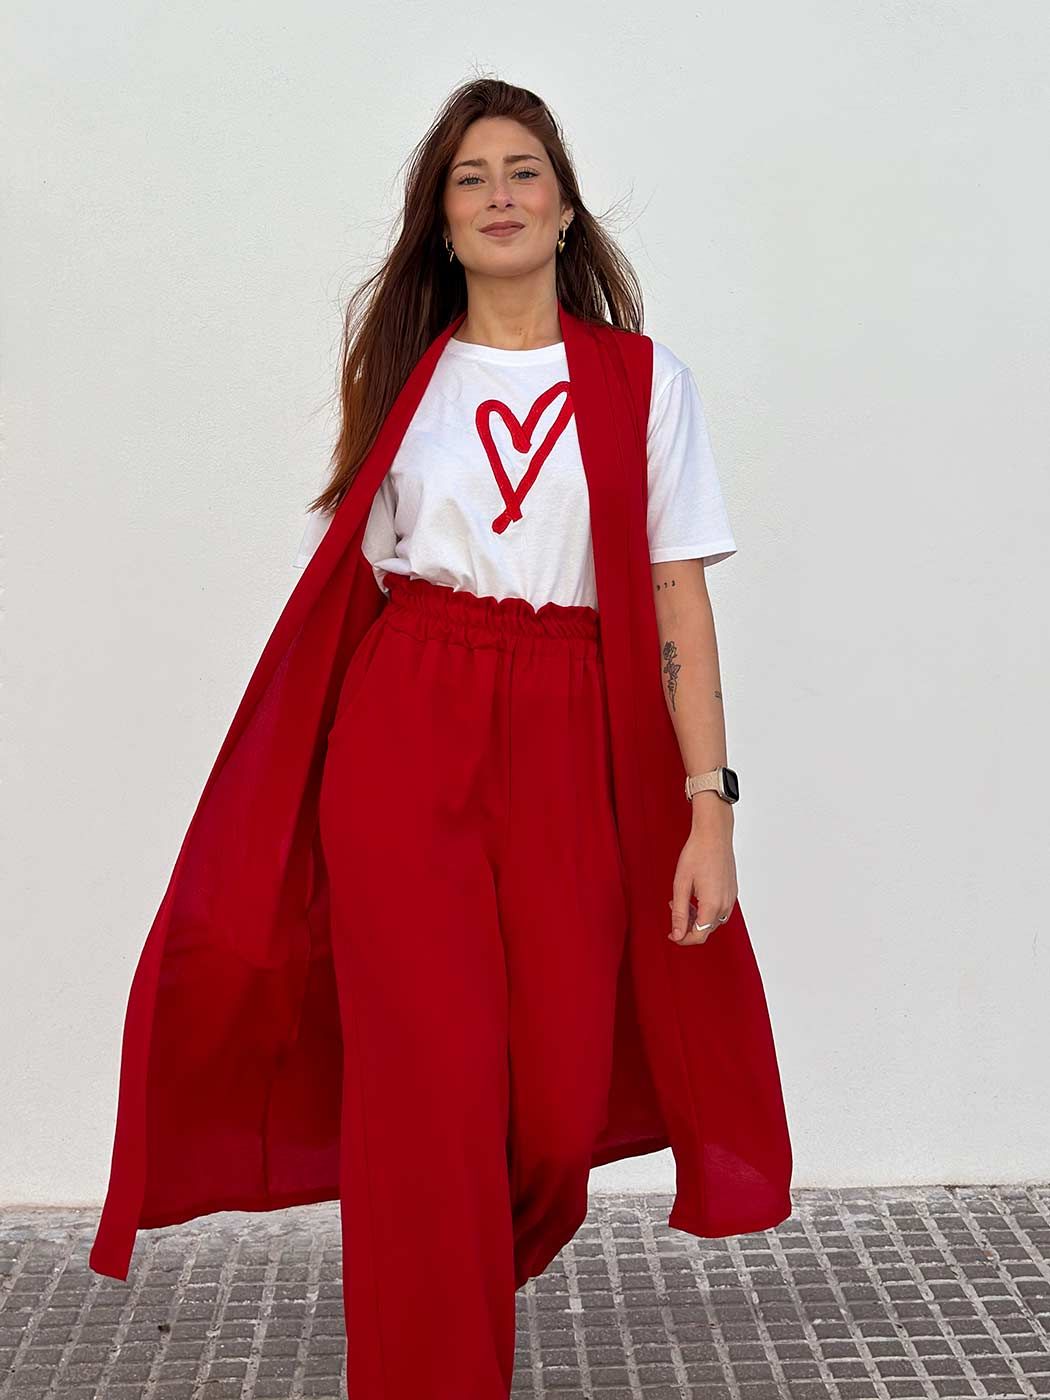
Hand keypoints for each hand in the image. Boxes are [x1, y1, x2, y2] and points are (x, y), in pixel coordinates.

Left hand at [667, 812, 737, 945]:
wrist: (714, 835)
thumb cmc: (696, 855)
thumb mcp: (681, 885)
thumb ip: (679, 913)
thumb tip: (677, 935)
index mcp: (712, 905)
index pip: (699, 936)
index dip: (683, 939)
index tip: (671, 934)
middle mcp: (725, 904)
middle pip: (706, 929)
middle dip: (688, 926)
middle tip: (674, 908)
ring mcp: (731, 898)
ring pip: (713, 920)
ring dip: (698, 917)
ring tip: (684, 900)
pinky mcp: (732, 891)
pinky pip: (720, 909)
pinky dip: (707, 909)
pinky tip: (696, 895)